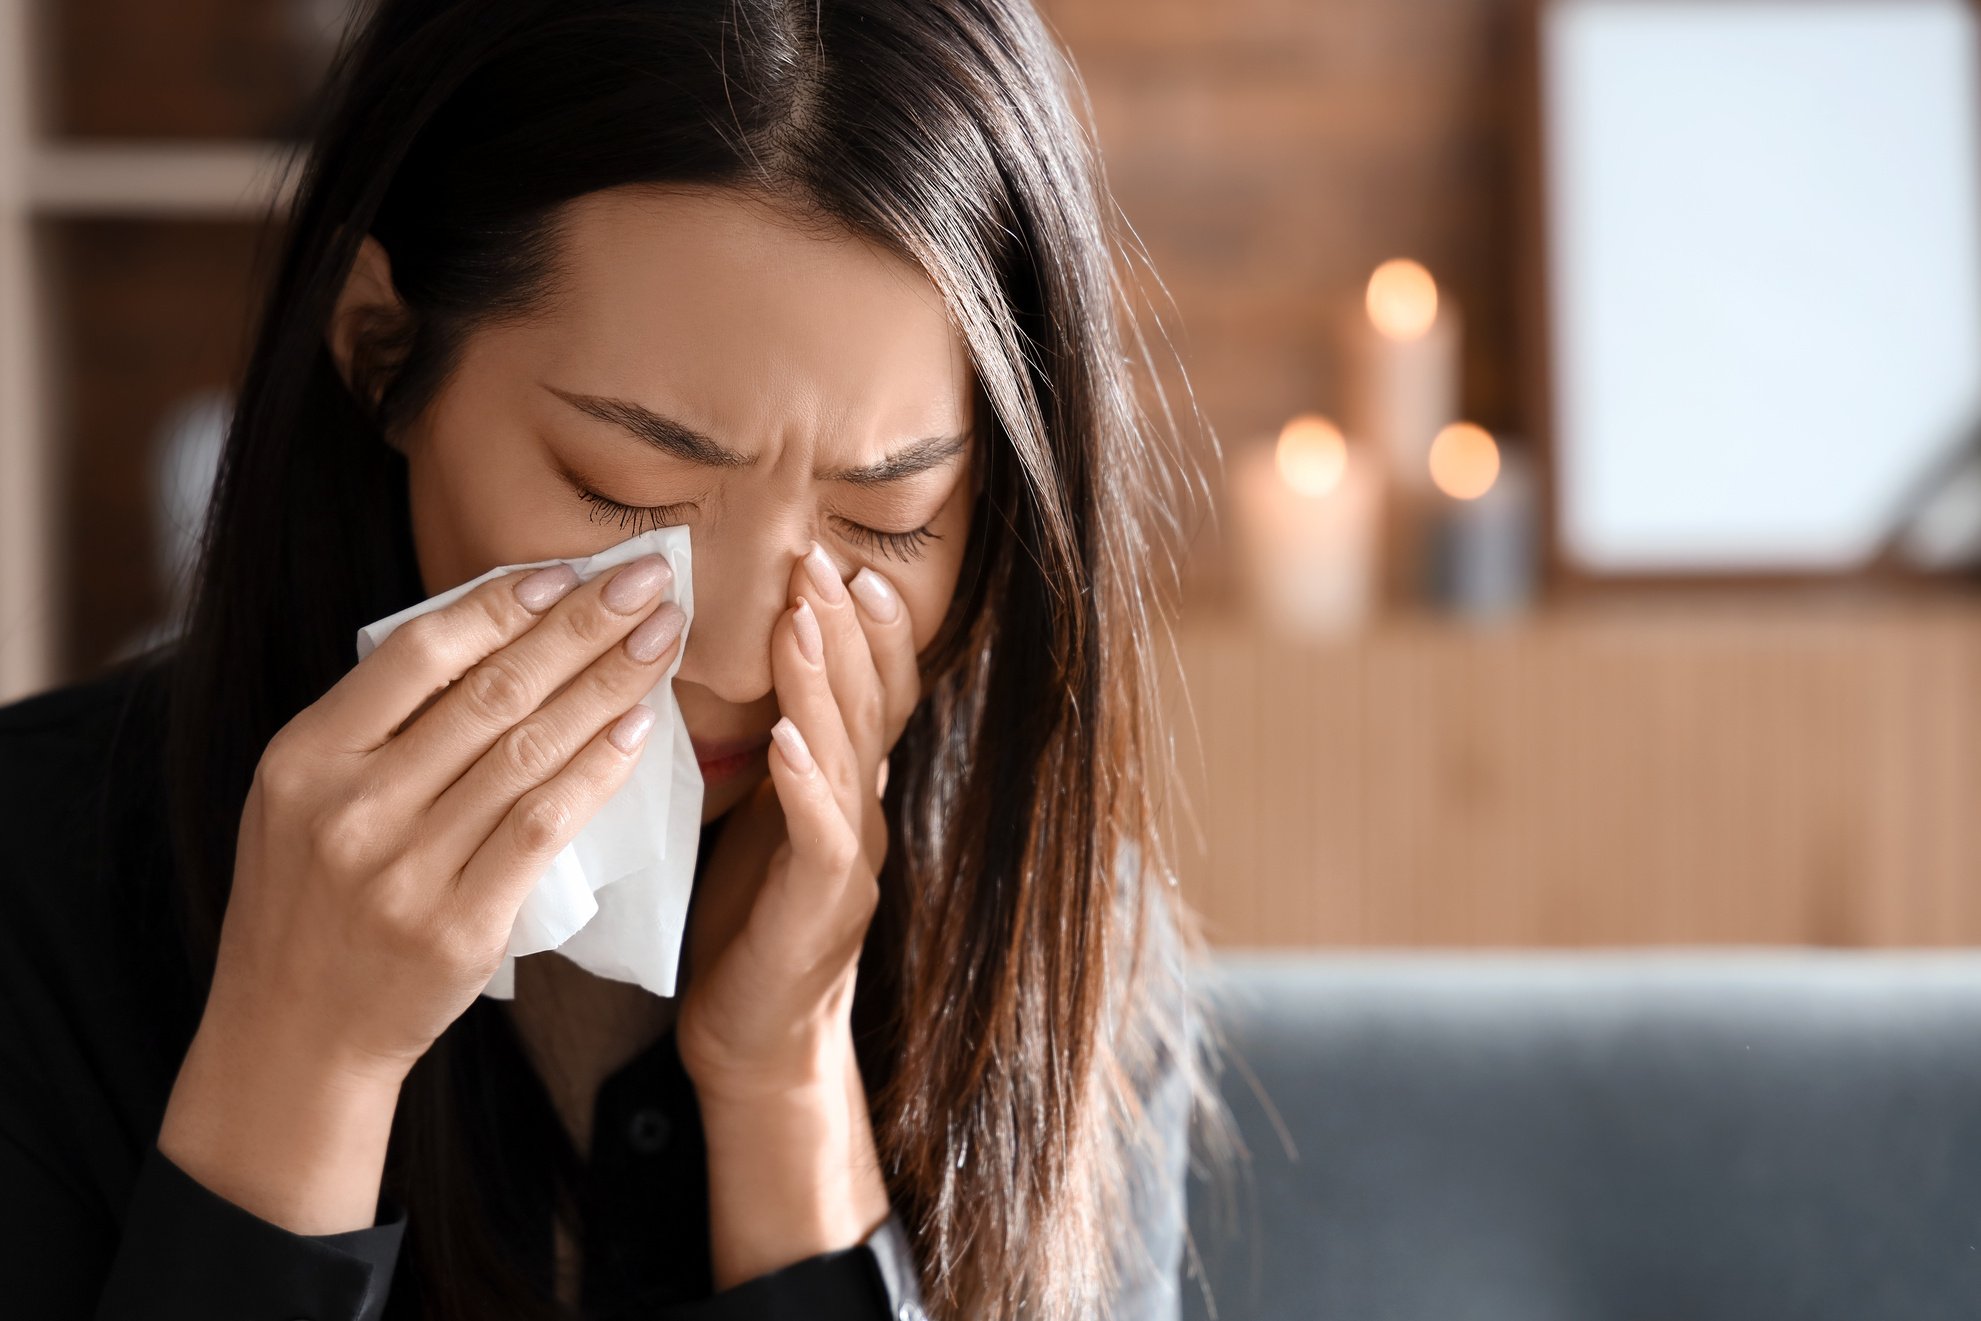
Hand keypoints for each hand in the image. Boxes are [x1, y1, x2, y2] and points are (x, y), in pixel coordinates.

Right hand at [159, 550, 684, 1232]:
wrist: (296, 1034)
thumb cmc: (314, 900)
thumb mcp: (305, 799)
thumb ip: (377, 726)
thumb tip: (494, 633)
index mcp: (306, 757)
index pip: (418, 653)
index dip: (501, 604)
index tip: (568, 570)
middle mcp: (352, 806)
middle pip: (491, 692)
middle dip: (582, 625)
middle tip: (647, 578)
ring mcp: (407, 869)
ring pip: (531, 750)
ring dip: (608, 683)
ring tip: (662, 638)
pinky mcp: (461, 924)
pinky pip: (546, 824)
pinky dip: (599, 767)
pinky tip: (641, 725)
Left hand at [676, 540, 918, 1100]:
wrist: (753, 1044)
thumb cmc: (742, 927)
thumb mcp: (756, 821)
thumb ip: (768, 754)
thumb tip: (738, 674)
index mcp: (846, 791)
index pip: (870, 693)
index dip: (865, 629)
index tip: (840, 562)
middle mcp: (864, 816)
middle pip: (869, 706)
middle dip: (847, 629)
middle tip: (821, 560)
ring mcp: (852, 863)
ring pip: (848, 756)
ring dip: (826, 683)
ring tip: (802, 619)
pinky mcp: (821, 911)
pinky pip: (821, 836)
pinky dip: (806, 783)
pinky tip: (786, 740)